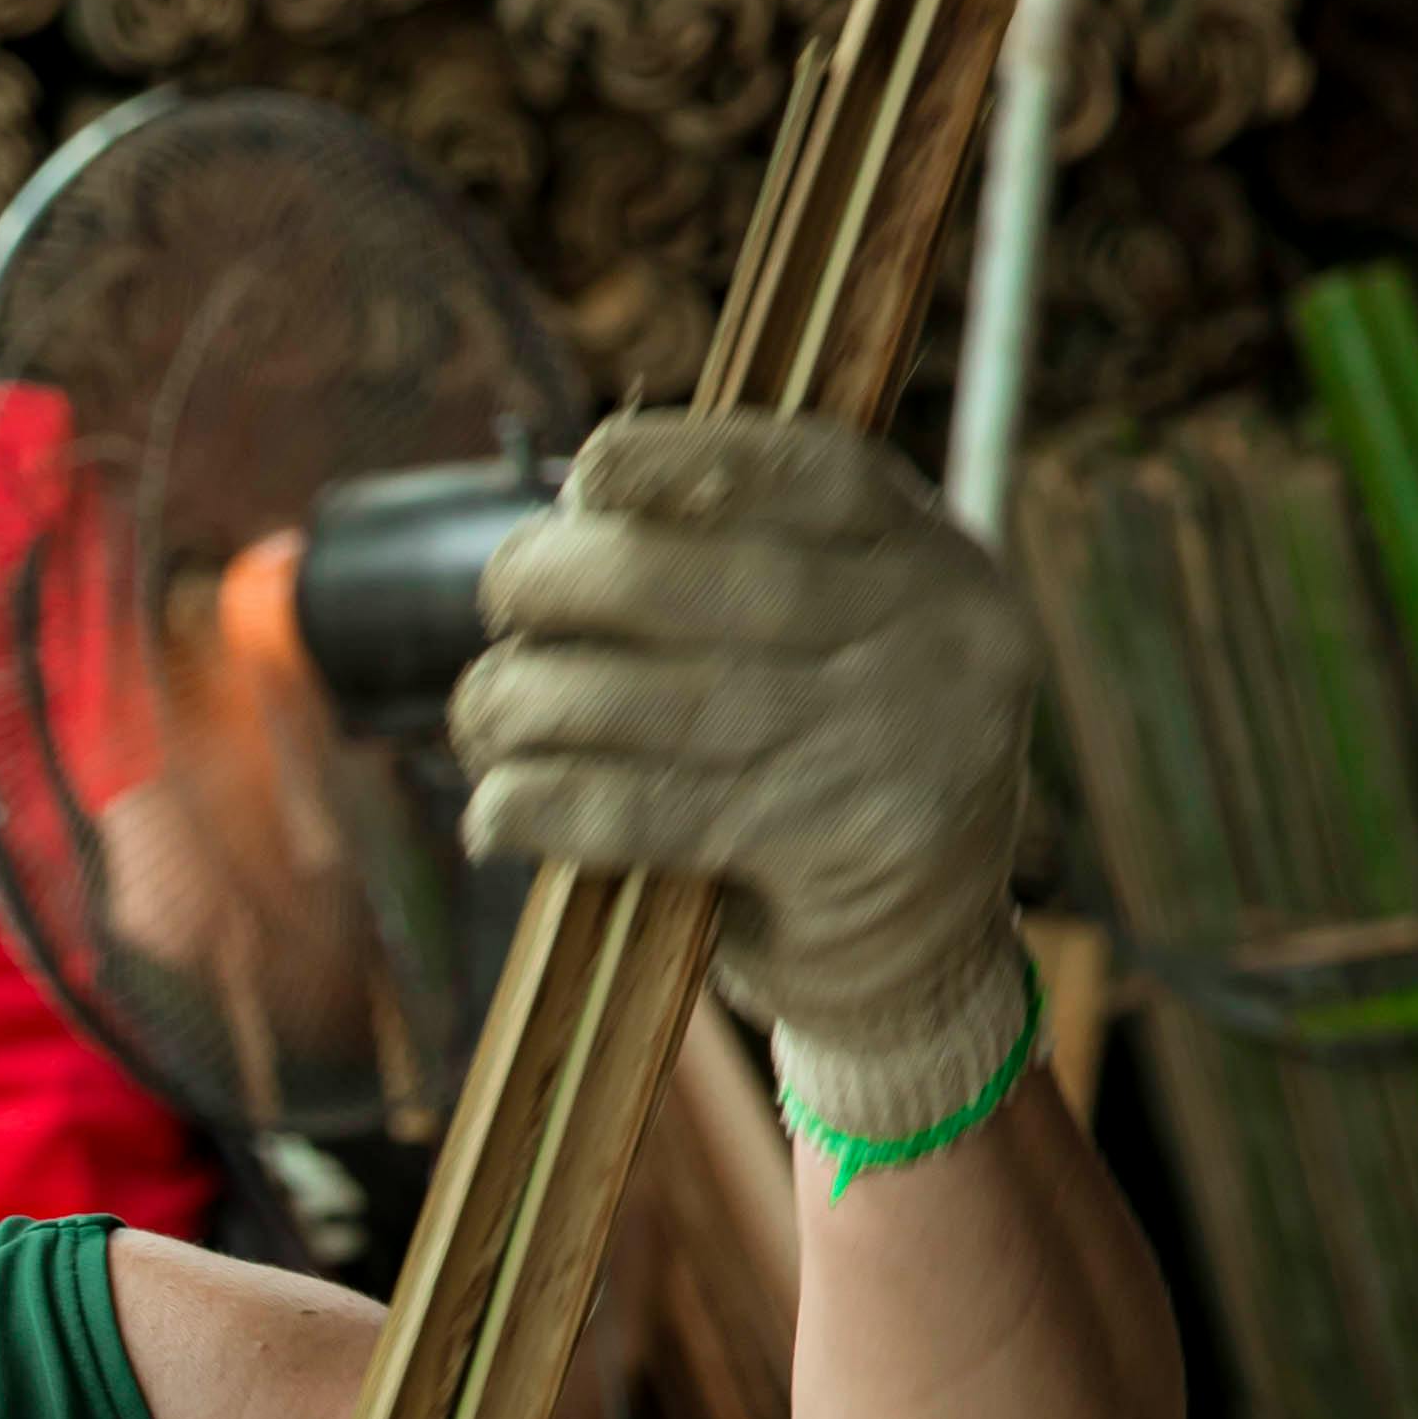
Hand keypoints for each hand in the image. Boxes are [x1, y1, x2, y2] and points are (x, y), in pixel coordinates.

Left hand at [450, 407, 1031, 1120]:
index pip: (815, 473)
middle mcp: (933, 642)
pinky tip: (497, 808)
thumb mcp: (850, 648)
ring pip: (672, 702)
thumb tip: (571, 523)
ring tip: (481, 715)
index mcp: (935, 566)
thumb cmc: (844, 775)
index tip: (588, 470)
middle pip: (723, 582)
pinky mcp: (830, 855)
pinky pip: (655, 812)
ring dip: (539, 702)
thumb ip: (754, 576)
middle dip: (579, 577)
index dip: (688, 459)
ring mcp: (888, 749)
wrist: (929, 959)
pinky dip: (554, 805)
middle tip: (504, 595)